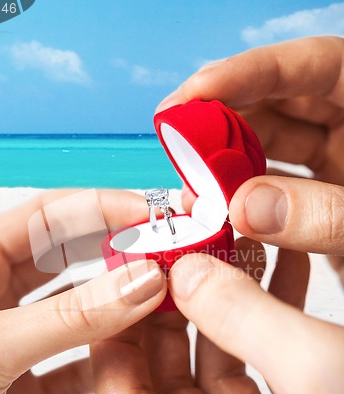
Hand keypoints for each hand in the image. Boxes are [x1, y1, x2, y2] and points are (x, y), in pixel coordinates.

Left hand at [0, 189, 166, 393]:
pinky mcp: (24, 392)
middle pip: (66, 258)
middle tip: (160, 249)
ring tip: (155, 296)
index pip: (44, 218)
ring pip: (77, 311)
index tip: (146, 213)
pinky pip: (77, 364)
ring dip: (117, 304)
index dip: (98, 208)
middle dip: (115, 250)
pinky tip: (133, 354)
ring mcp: (10, 346)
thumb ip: (70, 315)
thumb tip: (137, 281)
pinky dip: (108, 359)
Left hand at [92, 247, 343, 393]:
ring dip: (220, 299)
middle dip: (170, 311)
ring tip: (230, 243)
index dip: (114, 351)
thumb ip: (245, 318)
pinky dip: (263, 305)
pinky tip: (278, 262)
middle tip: (171, 256)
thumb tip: (187, 276)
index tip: (119, 291)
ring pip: (218, 359)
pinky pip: (264, 352)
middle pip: (170, 380)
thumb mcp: (328, 370)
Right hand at [157, 36, 343, 281]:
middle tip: (177, 144)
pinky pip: (274, 190)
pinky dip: (244, 200)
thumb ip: (326, 215)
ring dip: (228, 165)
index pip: (316, 66)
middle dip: (225, 121)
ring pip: (271, 148)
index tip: (193, 94)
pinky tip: (219, 213)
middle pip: (281, 104)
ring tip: (192, 186)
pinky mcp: (320, 204)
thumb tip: (243, 209)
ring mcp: (338, 167)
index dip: (249, 73)